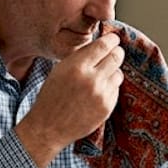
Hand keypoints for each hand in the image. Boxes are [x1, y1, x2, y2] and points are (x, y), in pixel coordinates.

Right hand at [16, 33, 124, 167]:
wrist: (48, 128)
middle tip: (115, 52)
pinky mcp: (107, 107)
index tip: (113, 39)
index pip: (103, 45)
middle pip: (116, 57)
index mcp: (77, 66)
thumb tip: (99, 46)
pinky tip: (96, 93)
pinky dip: (109, 88)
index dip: (111, 40)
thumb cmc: (51, 97)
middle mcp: (91, 79)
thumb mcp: (59, 70)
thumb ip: (79, 58)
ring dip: (113, 71)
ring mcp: (101, 94)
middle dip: (117, 52)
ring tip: (101, 76)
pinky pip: (115, 90)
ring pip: (118, 74)